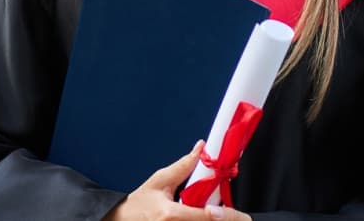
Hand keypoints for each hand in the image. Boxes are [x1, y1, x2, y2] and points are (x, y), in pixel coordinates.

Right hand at [102, 142, 254, 220]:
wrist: (121, 220)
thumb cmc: (139, 204)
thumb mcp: (159, 181)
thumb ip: (183, 167)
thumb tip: (200, 148)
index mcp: (171, 215)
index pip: (208, 216)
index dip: (229, 216)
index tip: (242, 216)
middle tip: (235, 216)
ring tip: (218, 215)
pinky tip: (207, 218)